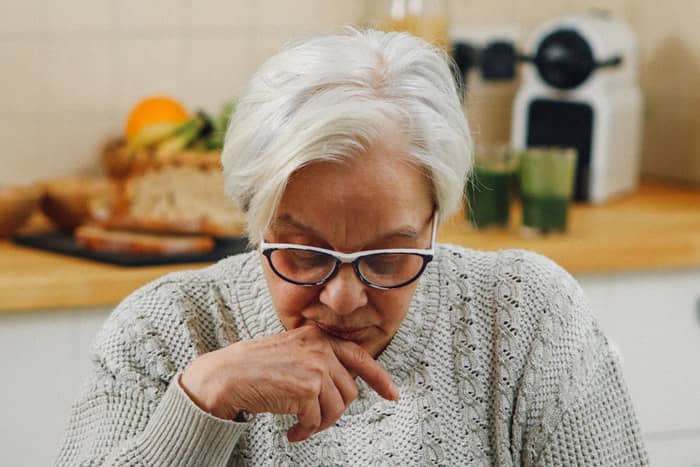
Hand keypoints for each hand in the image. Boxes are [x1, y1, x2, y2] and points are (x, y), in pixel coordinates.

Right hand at [180, 324, 397, 441]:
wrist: (227, 375)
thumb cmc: (254, 366)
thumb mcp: (292, 351)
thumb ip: (318, 359)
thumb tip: (342, 384)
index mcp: (318, 337)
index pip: (359, 357)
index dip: (379, 378)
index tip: (391, 394)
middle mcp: (320, 348)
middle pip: (349, 390)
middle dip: (334, 411)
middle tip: (315, 420)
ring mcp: (315, 367)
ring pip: (337, 407)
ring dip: (319, 424)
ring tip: (302, 427)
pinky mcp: (307, 388)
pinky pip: (317, 419)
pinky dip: (305, 431)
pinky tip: (292, 432)